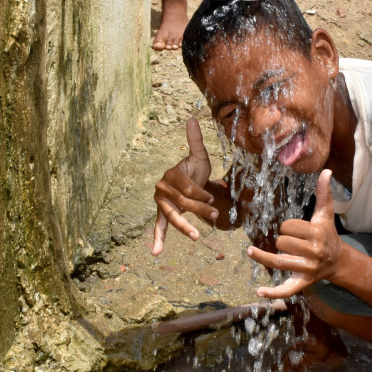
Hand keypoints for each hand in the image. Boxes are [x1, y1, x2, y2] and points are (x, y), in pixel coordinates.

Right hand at [152, 118, 217, 254]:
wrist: (190, 180)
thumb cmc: (195, 168)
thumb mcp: (198, 156)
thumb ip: (195, 140)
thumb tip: (192, 119)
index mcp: (171, 174)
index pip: (187, 187)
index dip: (201, 194)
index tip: (213, 198)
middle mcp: (162, 187)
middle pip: (181, 202)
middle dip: (199, 209)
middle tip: (215, 215)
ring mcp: (161, 201)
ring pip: (172, 216)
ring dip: (184, 226)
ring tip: (195, 235)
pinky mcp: (163, 213)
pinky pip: (159, 226)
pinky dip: (158, 239)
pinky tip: (156, 252)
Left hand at [247, 169, 342, 298]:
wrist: (338, 261)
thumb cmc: (328, 234)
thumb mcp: (326, 214)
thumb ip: (324, 193)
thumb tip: (326, 171)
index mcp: (316, 234)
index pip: (289, 227)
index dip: (286, 227)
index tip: (293, 230)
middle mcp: (313, 252)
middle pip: (282, 243)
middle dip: (281, 241)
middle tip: (289, 243)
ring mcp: (307, 269)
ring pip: (278, 262)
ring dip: (263, 257)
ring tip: (251, 251)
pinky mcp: (302, 283)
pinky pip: (286, 290)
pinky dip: (273, 293)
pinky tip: (259, 293)